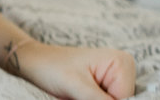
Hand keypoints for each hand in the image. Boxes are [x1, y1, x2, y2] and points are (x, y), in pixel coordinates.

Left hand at [18, 42, 135, 99]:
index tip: (81, 93)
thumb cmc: (52, 67)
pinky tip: (76, 94)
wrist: (35, 62)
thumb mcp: (77, 87)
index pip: (125, 99)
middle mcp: (123, 69)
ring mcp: (114, 78)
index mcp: (121, 62)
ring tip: (74, 93)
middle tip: (76, 93)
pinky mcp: (104, 86)